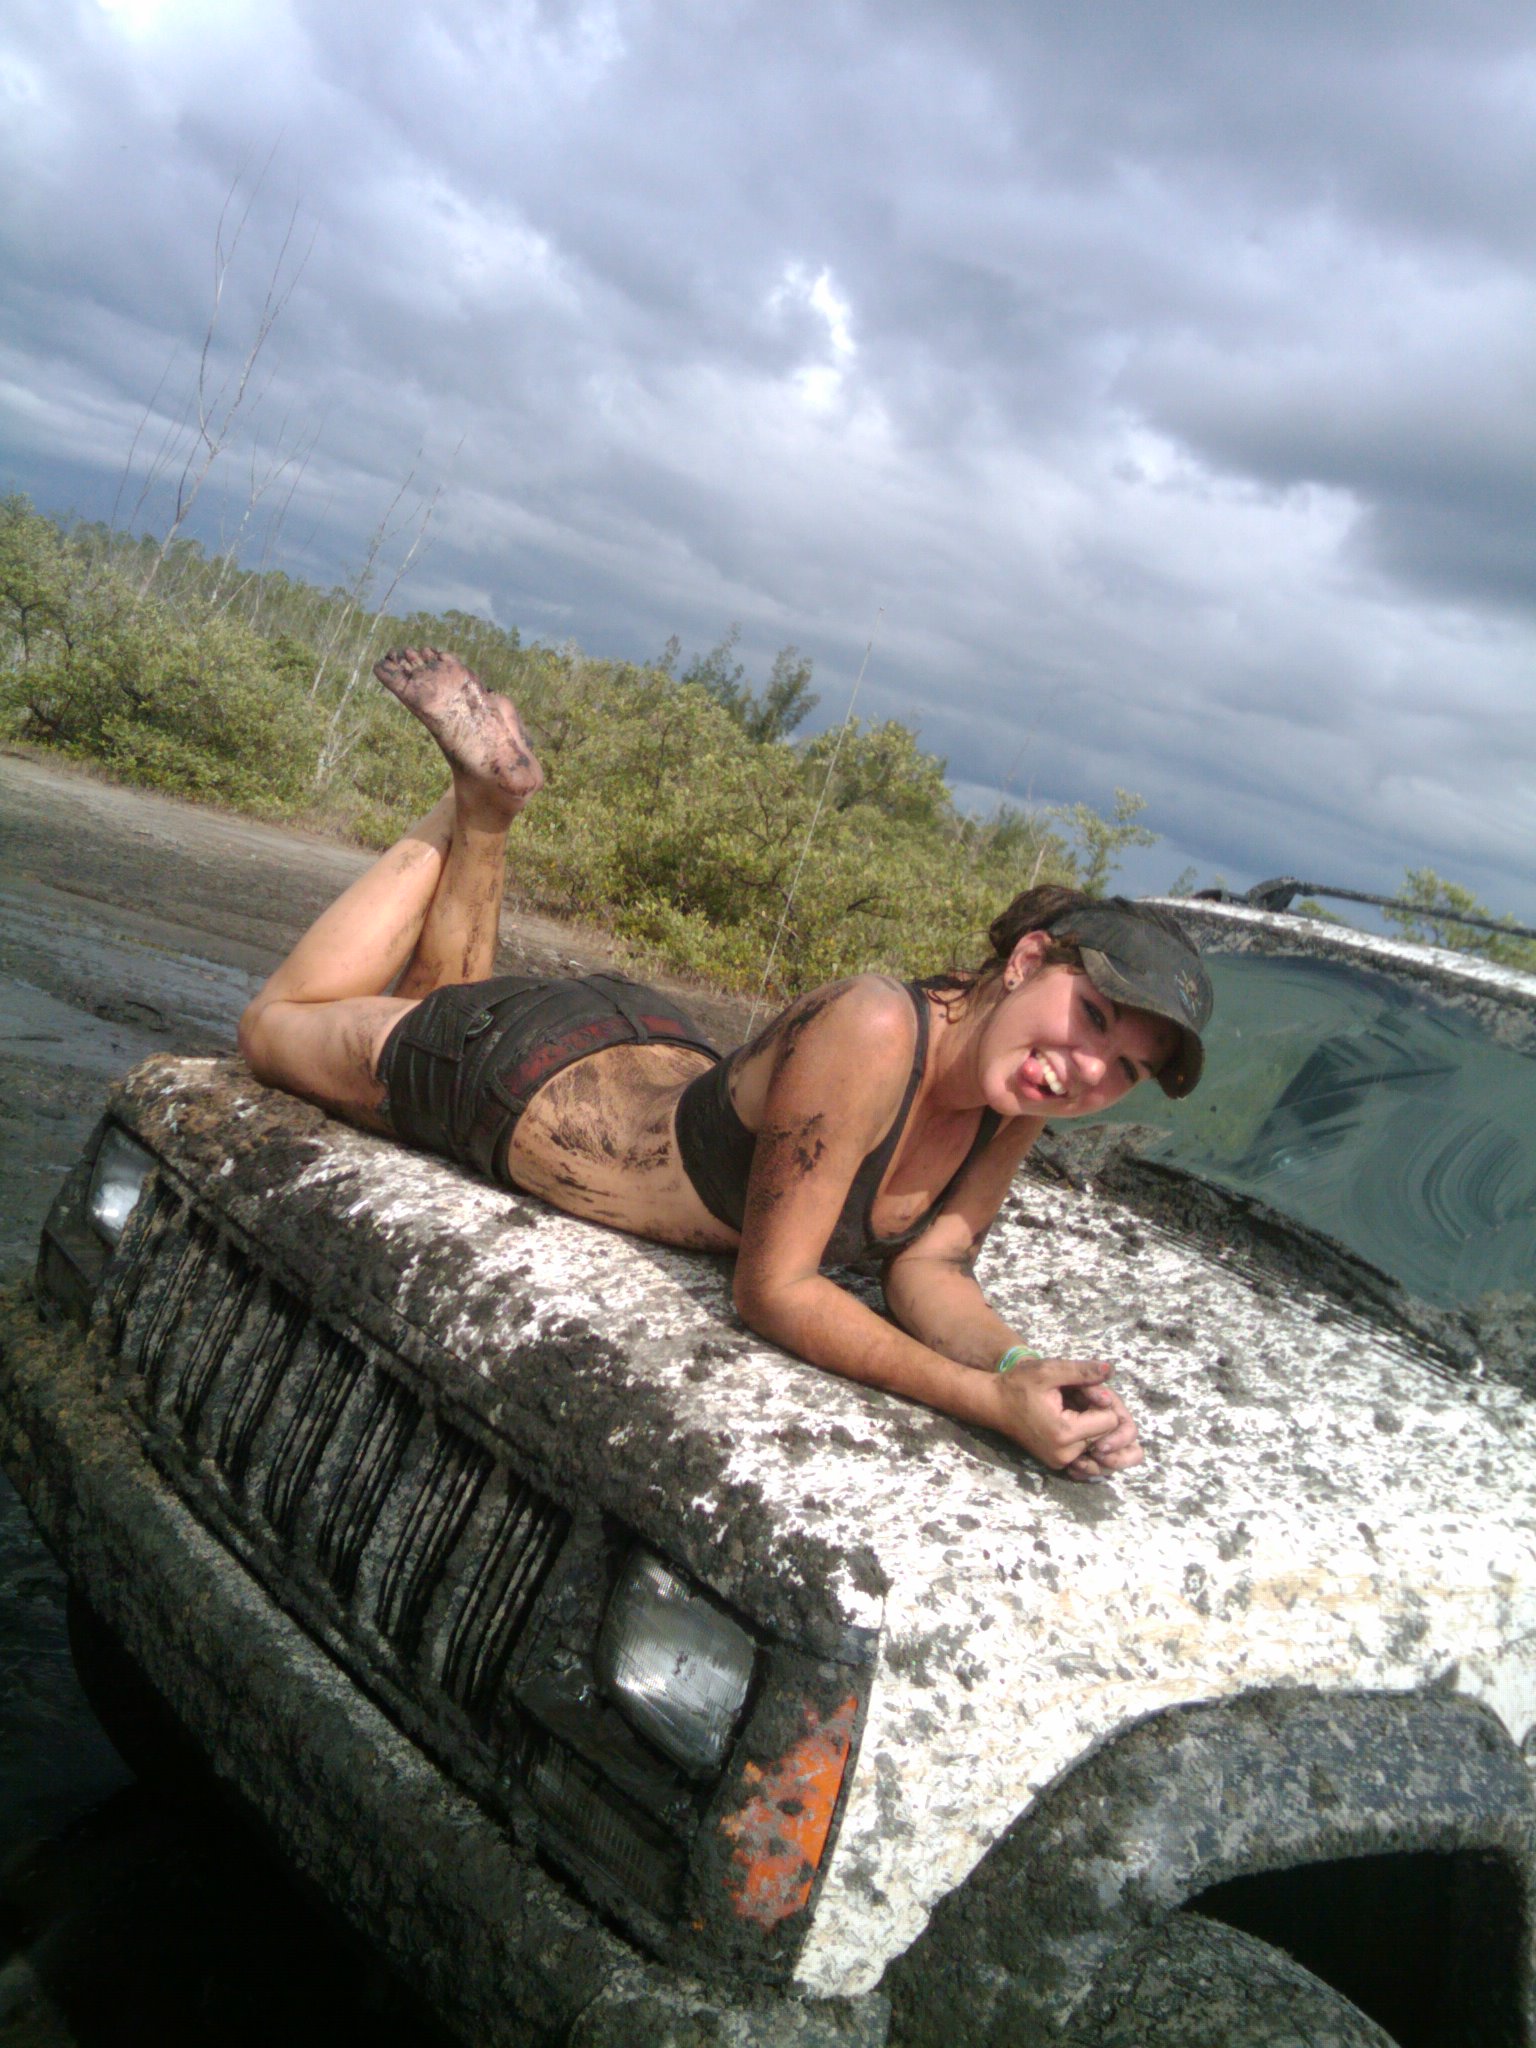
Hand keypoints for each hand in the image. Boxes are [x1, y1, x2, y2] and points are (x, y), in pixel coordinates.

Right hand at [991, 1356, 1144, 1479]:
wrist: (994, 1404)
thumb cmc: (1019, 1384)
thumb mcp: (1049, 1370)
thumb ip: (1081, 1371)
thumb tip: (1110, 1369)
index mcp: (1064, 1433)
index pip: (1111, 1421)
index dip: (1101, 1401)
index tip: (1082, 1390)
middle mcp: (1065, 1455)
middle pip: (1107, 1434)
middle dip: (1098, 1413)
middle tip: (1076, 1397)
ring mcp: (1061, 1463)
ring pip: (1099, 1443)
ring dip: (1093, 1424)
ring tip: (1071, 1409)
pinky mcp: (1059, 1464)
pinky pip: (1087, 1451)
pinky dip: (1086, 1435)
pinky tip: (1070, 1420)